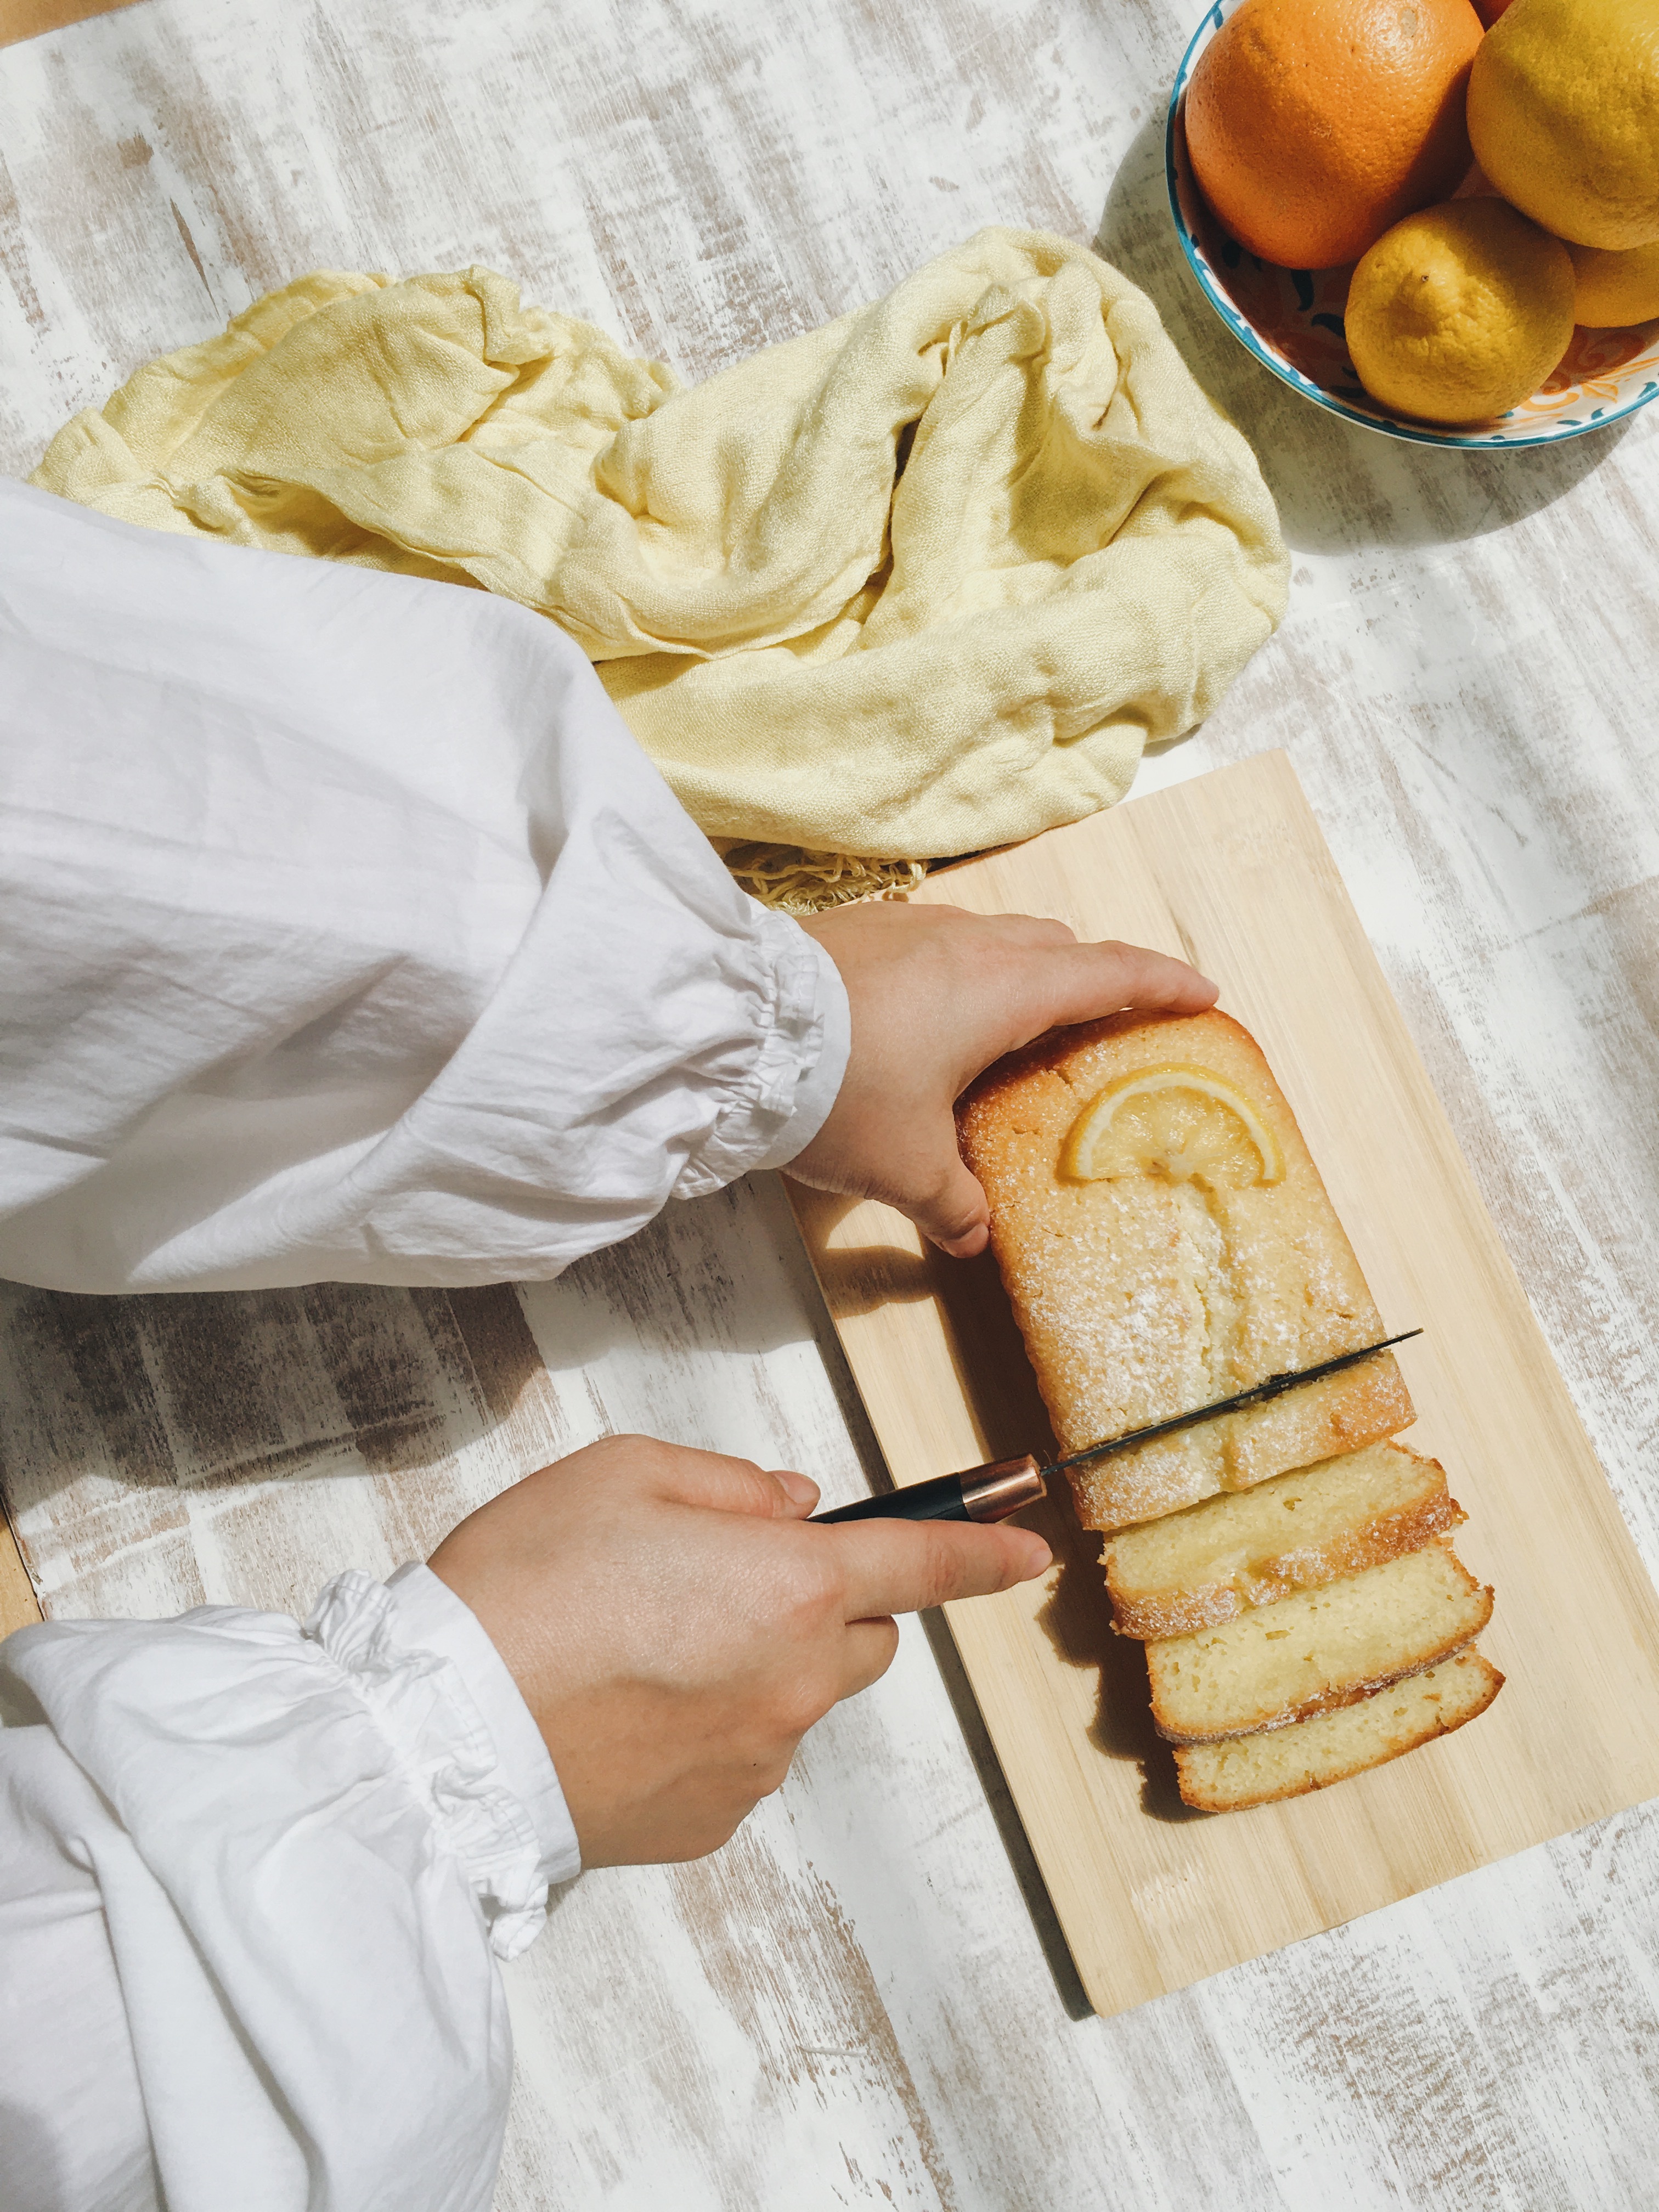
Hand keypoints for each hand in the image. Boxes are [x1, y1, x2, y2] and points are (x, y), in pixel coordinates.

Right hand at [427, 1434, 1049, 1866]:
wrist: (443, 1736)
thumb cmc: (526, 1588)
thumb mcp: (623, 1474)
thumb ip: (731, 1482)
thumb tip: (794, 1505)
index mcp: (792, 1584)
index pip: (925, 1563)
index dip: (986, 1550)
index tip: (1031, 1547)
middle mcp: (797, 1682)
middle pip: (861, 1635)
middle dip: (823, 1601)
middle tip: (719, 1580)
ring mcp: (757, 1762)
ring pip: (796, 1695)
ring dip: (756, 1664)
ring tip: (643, 1647)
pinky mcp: (710, 1821)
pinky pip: (740, 1756)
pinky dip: (709, 1727)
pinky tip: (626, 1707)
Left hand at [791, 904, 1216, 1256]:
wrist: (730, 1032)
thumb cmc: (838, 1092)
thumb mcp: (903, 1167)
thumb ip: (951, 1203)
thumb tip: (974, 1236)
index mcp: (1002, 990)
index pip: (1108, 974)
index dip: (1160, 983)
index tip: (1201, 992)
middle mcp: (965, 944)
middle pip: (1053, 945)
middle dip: (1089, 974)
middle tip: (1105, 1014)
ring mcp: (908, 927)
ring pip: (992, 935)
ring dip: (1019, 968)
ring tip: (1017, 1017)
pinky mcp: (857, 929)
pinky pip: (935, 941)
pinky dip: (960, 969)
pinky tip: (931, 1013)